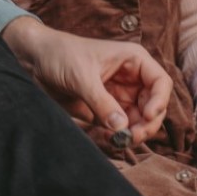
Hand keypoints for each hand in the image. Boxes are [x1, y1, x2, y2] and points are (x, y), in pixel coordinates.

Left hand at [3, 18, 172, 142]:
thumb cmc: (61, 55)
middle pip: (154, 106)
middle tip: (131, 136)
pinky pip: (122, 127)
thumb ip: (102, 102)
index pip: (161, 83)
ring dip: (134, 133)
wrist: (36, 59)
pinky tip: (109, 138)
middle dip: (147, 123)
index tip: (147, 116)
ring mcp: (120, 95)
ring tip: (118, 139)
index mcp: (133, 61)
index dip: (159, 101)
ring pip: (140, 120)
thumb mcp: (82, 77)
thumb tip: (122, 127)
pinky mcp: (106, 109)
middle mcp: (132, 79)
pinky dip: (120, 135)